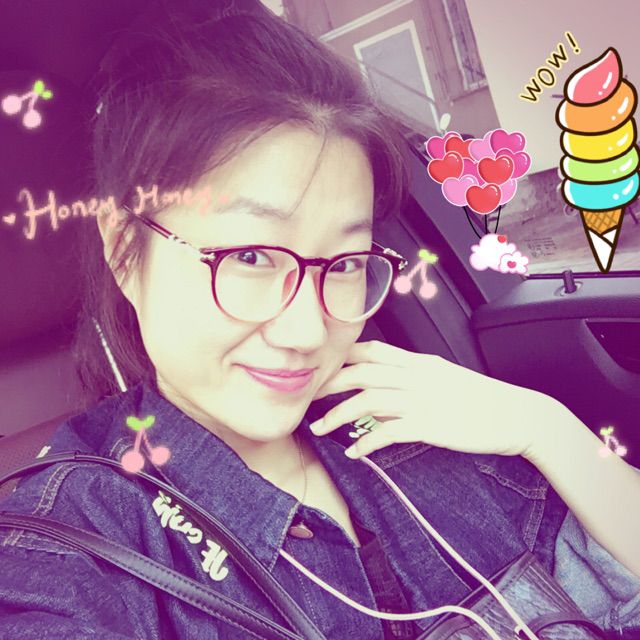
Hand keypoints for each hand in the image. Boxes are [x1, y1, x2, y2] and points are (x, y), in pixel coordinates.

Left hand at [310, 340, 555, 459]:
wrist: (515, 414)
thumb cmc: (478, 398)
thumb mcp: (442, 378)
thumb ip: (409, 379)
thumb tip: (377, 393)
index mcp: (418, 363)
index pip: (372, 350)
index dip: (342, 356)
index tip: (320, 368)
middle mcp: (416, 376)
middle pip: (361, 372)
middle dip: (329, 384)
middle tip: (306, 397)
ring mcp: (422, 400)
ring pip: (368, 401)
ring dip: (338, 416)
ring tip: (319, 429)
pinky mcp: (429, 425)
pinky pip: (388, 433)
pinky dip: (367, 443)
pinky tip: (354, 453)